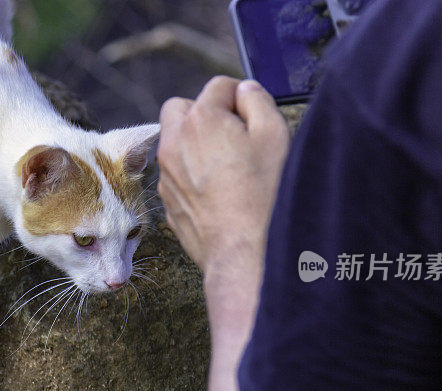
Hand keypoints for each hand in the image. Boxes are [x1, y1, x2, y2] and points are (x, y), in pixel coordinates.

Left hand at [157, 76, 289, 276]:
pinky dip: (192, 174)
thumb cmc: (264, 195)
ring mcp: (166, 175)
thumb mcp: (275, 135)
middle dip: (206, 114)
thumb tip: (244, 91)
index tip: (254, 119)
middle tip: (234, 135)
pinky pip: (176, 174)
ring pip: (175, 143)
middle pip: (182, 108)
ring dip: (196, 144)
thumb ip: (258, 101)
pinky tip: (219, 192)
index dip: (242, 98)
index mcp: (200, 120)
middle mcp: (174, 143)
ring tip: (228, 168)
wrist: (244, 253)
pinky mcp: (167, 201)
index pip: (219, 86)